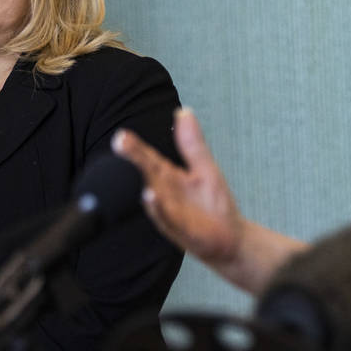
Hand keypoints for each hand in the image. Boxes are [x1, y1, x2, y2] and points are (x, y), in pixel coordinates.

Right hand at [112, 108, 244, 265]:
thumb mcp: (204, 167)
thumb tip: (184, 111)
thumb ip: (191, 143)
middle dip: (133, 160)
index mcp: (168, 177)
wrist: (230, 238)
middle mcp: (164, 195)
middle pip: (146, 174)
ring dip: (144, 186)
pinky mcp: (182, 230)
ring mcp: (170, 214)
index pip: (148, 158)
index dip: (135, 147)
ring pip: (153, 198)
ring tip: (135, 169)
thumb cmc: (213, 204)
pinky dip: (159, 209)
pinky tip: (151, 197)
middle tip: (120, 142)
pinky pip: (167, 219)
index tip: (121, 135)